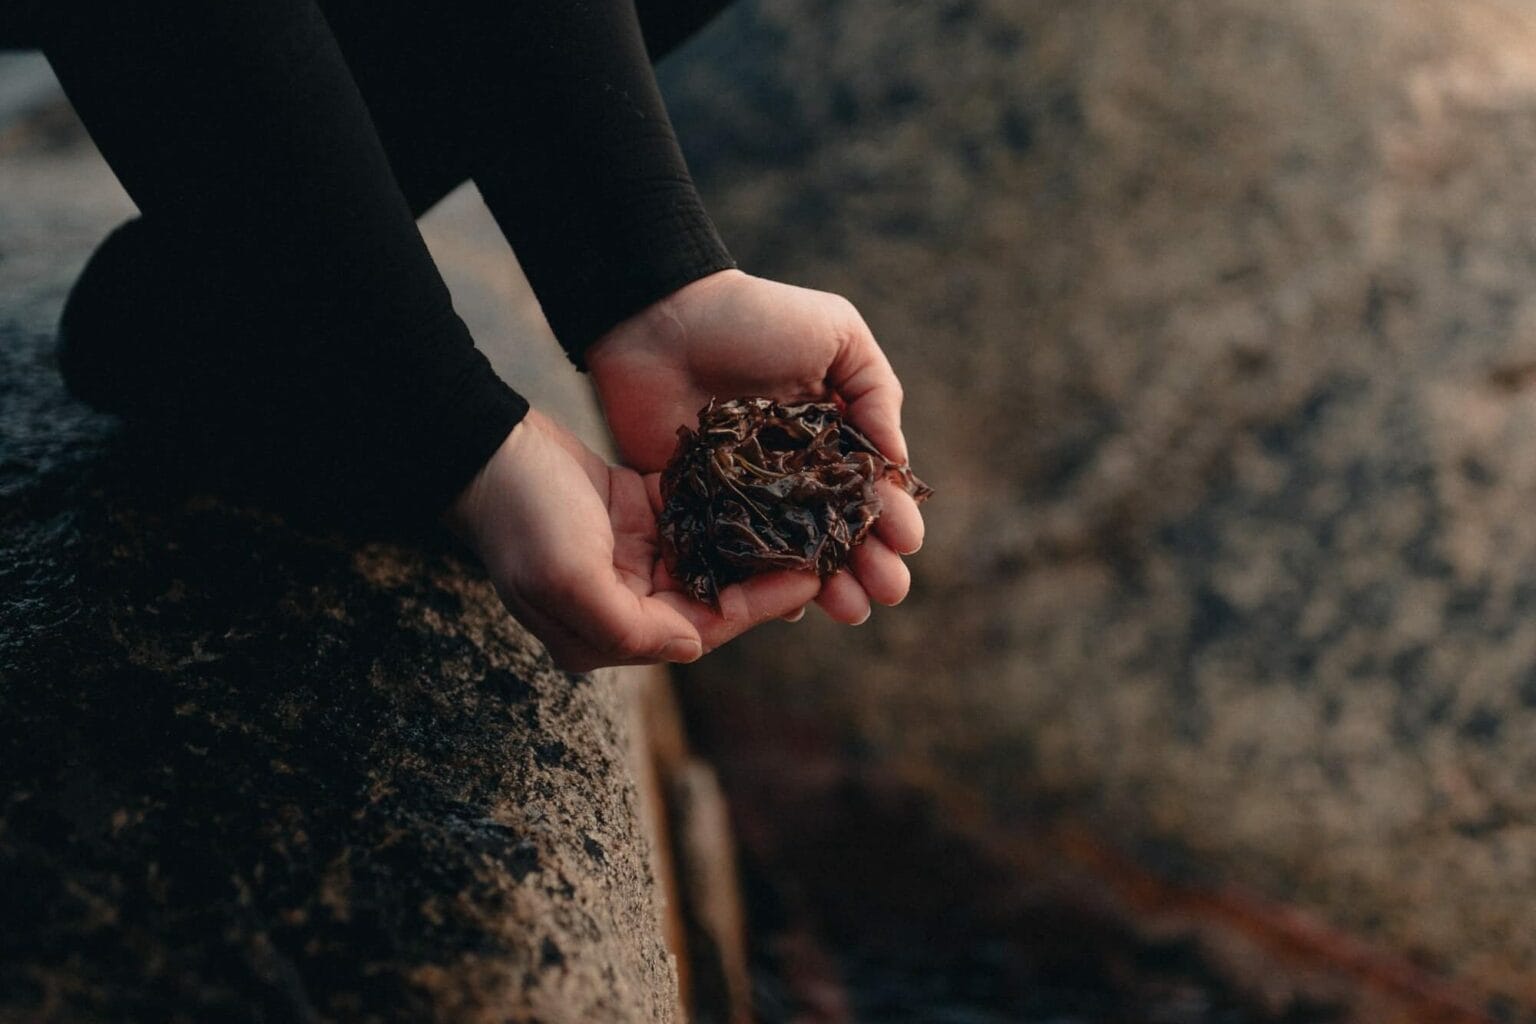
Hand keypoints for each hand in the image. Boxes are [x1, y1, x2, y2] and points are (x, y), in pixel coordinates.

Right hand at [444, 410, 820, 671]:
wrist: (483, 449)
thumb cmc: (520, 517)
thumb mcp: (566, 579)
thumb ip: (628, 626)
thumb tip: (692, 645)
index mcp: (607, 632)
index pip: (701, 627)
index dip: (759, 605)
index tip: (810, 577)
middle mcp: (624, 602)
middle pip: (714, 595)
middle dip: (766, 575)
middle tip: (823, 546)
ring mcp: (632, 557)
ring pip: (711, 556)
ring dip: (754, 540)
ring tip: (805, 518)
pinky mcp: (636, 514)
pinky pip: (695, 517)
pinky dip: (728, 506)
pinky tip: (769, 488)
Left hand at [586, 269, 924, 624]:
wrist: (659, 319)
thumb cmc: (752, 317)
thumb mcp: (835, 335)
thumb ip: (876, 393)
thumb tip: (898, 463)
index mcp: (832, 432)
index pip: (870, 487)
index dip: (892, 517)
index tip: (906, 544)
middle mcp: (796, 470)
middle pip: (839, 530)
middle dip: (869, 564)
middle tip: (888, 593)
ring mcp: (750, 493)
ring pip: (795, 552)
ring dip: (827, 585)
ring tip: (852, 610)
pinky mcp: (702, 507)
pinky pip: (737, 555)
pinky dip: (762, 583)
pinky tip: (789, 605)